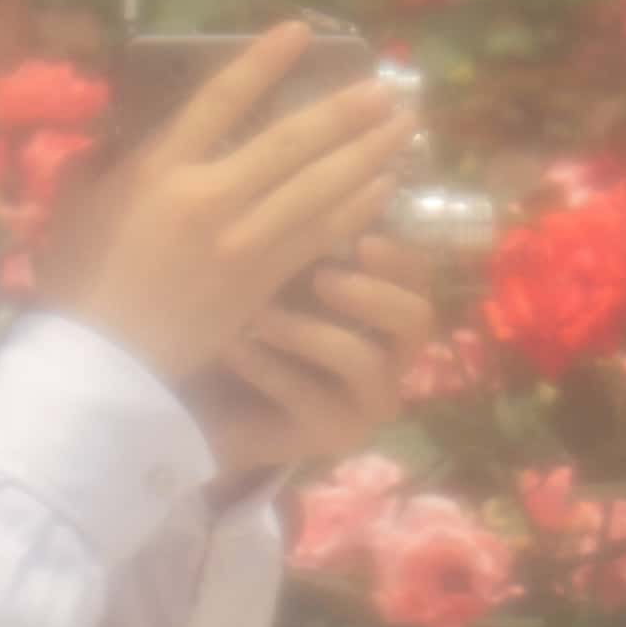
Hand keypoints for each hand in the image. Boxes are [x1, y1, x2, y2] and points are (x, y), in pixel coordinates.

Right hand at [59, 25, 415, 391]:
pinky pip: (321, 235)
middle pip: (291, 143)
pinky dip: (356, 208)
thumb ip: (107, 158)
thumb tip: (129, 130)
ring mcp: (242, 242)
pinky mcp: (263, 282)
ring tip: (404, 128)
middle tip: (387, 87)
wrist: (101, 361)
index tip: (301, 30)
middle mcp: (210, 197)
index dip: (264, 61)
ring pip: (318, 189)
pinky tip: (384, 187)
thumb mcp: (78, 202)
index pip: (220, 99)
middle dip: (344, 112)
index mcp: (160, 168)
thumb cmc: (79, 278)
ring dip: (367, 155)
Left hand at [189, 234, 436, 487]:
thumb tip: (324, 190)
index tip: (359, 236)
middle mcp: (391, 354)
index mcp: (385, 305)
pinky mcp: (337, 435)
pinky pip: (311, 397)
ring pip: (364, 360)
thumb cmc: (246, 317)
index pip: (418, 274)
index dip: (396, 254)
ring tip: (257, 314)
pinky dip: (267, 367)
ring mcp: (368, 400)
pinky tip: (231, 347)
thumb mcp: (275, 268)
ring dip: (307, 331)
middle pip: (417, 319)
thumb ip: (307, 238)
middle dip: (370, 293)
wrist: (207, 396)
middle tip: (321, 278)